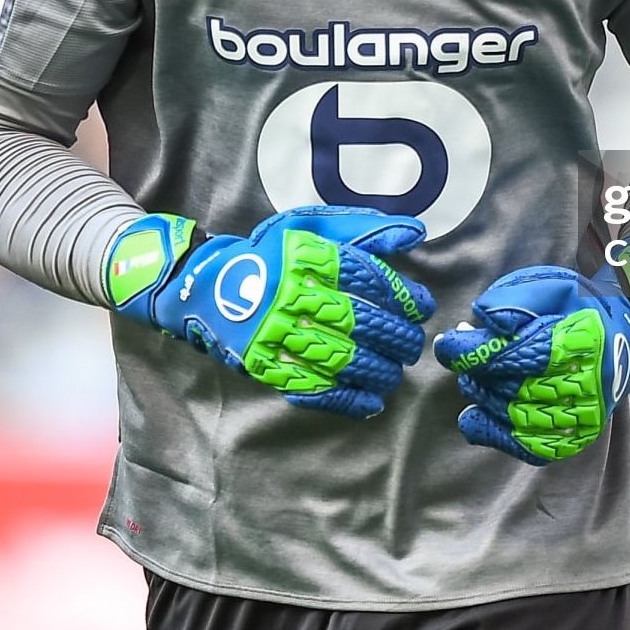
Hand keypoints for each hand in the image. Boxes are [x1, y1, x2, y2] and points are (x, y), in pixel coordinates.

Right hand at [105, 206, 435, 418]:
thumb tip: (416, 233)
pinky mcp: (268, 367)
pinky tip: (372, 402)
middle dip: (398, 337)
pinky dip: (349, 400)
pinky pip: (315, 389)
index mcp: (307, 258)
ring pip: (344, 360)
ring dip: (381, 370)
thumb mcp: (312, 227)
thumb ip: (364, 229)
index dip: (403, 295)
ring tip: (395, 370)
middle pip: (361, 322)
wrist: (208, 287)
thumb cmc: (271, 254)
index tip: (420, 306)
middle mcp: (293, 295)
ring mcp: (279, 335)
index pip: (368, 278)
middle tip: (412, 343)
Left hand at [433, 236, 629, 463]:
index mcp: (571, 342)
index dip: (468, 352)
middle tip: (464, 355)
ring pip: (512, 416)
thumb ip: (511, 300)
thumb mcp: (547, 284)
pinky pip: (530, 447)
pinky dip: (496, 435)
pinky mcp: (578, 436)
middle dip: (475, 371)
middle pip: (505, 386)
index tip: (447, 343)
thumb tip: (480, 322)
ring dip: (482, 397)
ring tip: (474, 378)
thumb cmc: (579, 305)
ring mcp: (581, 416)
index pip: (505, 356)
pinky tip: (475, 418)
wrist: (628, 333)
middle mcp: (580, 384)